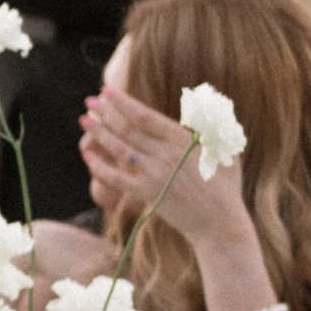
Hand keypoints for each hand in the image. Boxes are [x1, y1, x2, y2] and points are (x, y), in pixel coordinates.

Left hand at [81, 78, 256, 265]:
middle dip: (106, 112)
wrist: (219, 222)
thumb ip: (213, 117)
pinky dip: (101, 167)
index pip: (144, 115)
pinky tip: (88, 156)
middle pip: (128, 129)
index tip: (107, 91)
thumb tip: (210, 88)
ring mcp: (155, 175)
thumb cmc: (225, 183)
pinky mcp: (148, 194)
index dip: (122, 102)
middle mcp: (166, 154)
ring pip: (120, 149)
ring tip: (84, 120)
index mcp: (182, 139)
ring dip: (99, 133)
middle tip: (89, 101)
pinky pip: (118, 179)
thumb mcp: (226, 145)